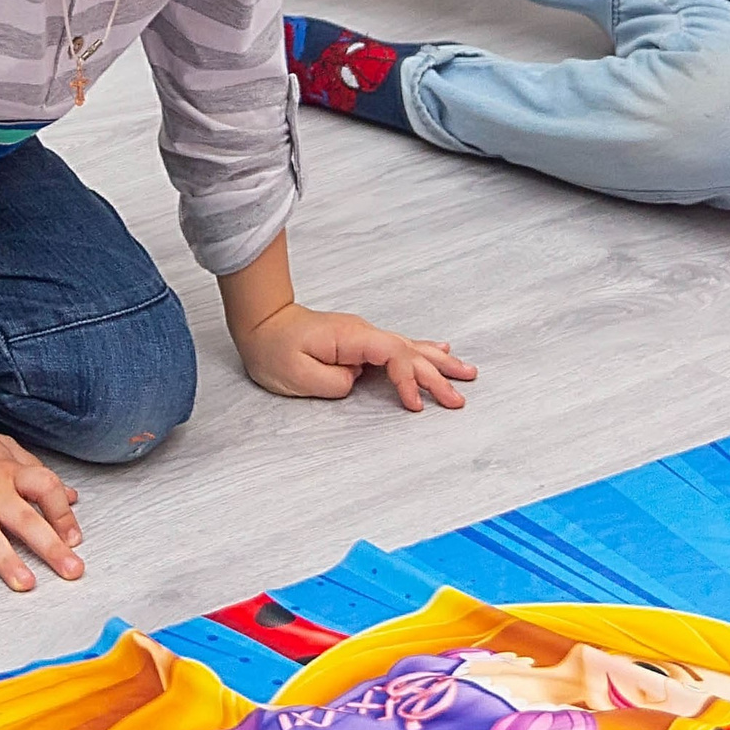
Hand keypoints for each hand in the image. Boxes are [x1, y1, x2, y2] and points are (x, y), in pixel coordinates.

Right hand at [0, 428, 84, 592]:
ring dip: (7, 561)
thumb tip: (72, 496)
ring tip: (25, 584)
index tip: (75, 540)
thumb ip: (36, 471)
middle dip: (51, 546)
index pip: (46, 488)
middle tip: (72, 571)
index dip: (64, 513)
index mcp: (10, 473)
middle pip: (26, 519)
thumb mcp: (5, 449)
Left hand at [233, 302, 474, 410]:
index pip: (394, 357)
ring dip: (439, 363)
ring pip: (411, 348)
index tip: (414, 406)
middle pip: (410, 353)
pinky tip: (442, 351)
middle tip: (459, 400)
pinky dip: (423, 351)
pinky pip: (399, 347)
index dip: (409, 381)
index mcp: (352, 338)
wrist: (262, 324)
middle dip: (437, 377)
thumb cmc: (274, 348)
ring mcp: (364, 336)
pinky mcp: (360, 343)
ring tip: (467, 373)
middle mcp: (364, 333)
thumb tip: (357, 380)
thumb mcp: (298, 374)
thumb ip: (334, 381)